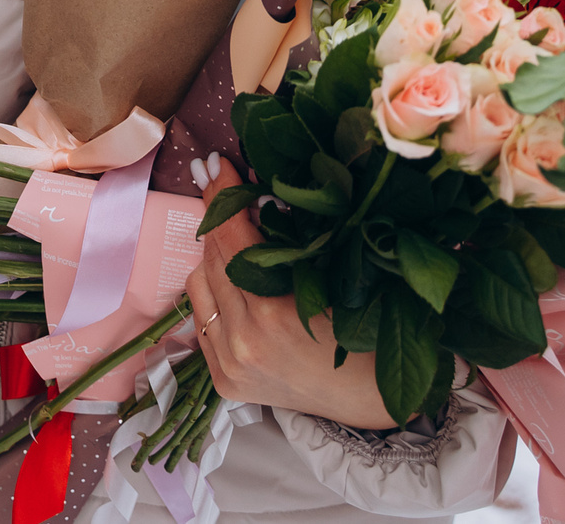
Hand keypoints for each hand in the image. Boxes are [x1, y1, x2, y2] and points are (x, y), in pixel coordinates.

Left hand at [186, 159, 402, 430]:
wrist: (367, 399)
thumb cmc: (361, 332)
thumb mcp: (334, 279)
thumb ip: (292, 243)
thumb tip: (256, 194)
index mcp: (275, 314)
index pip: (233, 239)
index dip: (223, 197)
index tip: (215, 164)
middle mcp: (243, 341)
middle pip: (211, 258)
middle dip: (219, 220)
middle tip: (225, 190)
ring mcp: (228, 363)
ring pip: (198, 284)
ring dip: (213, 259)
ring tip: (239, 246)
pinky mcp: (221, 379)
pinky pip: (200, 318)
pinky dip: (213, 295)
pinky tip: (235, 286)